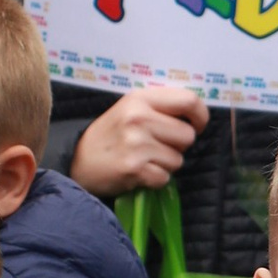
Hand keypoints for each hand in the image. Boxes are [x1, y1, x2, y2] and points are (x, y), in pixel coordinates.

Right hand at [71, 84, 205, 198]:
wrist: (77, 160)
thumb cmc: (110, 134)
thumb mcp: (130, 108)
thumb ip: (160, 107)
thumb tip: (197, 116)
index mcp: (140, 99)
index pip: (189, 101)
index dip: (200, 116)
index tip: (197, 126)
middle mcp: (139, 118)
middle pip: (188, 135)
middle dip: (178, 145)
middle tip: (158, 146)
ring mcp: (136, 144)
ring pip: (178, 159)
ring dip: (166, 163)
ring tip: (144, 159)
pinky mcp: (134, 169)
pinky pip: (165, 177)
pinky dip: (155, 179)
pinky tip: (139, 172)